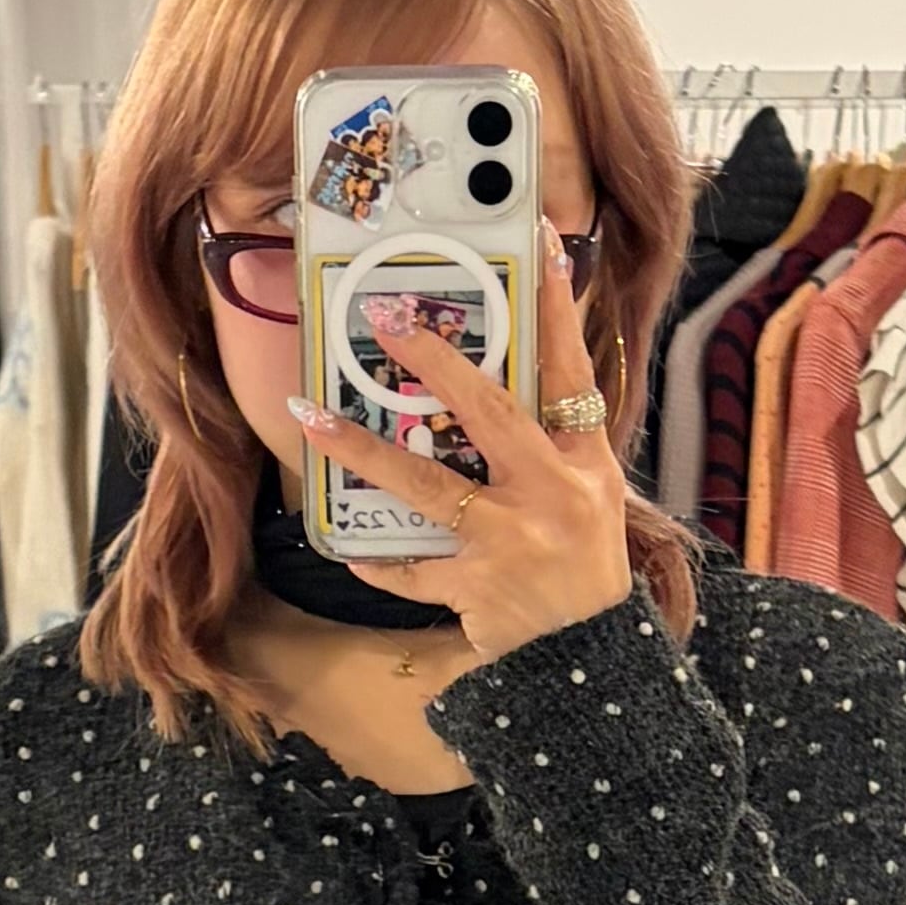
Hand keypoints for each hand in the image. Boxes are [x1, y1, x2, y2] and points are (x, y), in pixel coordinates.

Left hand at [286, 229, 636, 661]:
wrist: (594, 660)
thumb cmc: (586, 565)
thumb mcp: (591, 494)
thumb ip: (552, 439)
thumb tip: (497, 378)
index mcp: (584, 462)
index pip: (572, 369)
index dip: (557, 306)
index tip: (540, 243)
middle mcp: (551, 494)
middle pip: (489, 414)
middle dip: (435, 364)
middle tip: (389, 320)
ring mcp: (511, 543)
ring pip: (427, 487)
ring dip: (364, 450)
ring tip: (312, 418)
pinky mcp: (476, 591)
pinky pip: (412, 570)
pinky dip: (378, 561)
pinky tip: (346, 545)